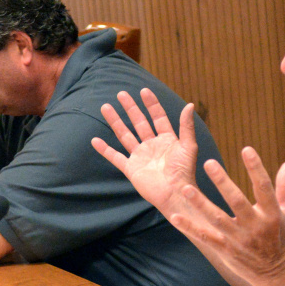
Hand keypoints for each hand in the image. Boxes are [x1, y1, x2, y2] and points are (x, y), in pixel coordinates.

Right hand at [91, 88, 200, 215]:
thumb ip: (186, 126)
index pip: (158, 117)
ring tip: (105, 107)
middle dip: (130, 108)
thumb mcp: (188, 146)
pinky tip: (95, 141)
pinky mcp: (131, 169)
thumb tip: (189, 105)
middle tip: (121, 94)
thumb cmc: (184, 172)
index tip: (144, 91)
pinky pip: (116, 157)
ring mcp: (140, 157)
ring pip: (125, 135)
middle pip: (139, 123)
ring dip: (115, 122)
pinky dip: (105, 150)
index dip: (151, 104)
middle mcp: (152, 146)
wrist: (175, 194)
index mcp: (167, 140)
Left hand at [171, 146, 284, 284]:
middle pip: (237, 202)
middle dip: (223, 183)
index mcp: (272, 214)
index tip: (246, 149)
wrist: (276, 273)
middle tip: (209, 163)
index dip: (256, 168)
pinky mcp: (225, 250)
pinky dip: (190, 228)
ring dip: (200, 204)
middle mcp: (254, 226)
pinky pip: (205, 237)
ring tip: (186, 188)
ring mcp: (238, 239)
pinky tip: (175, 216)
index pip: (264, 187)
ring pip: (217, 219)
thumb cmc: (282, 237)